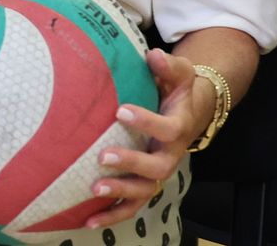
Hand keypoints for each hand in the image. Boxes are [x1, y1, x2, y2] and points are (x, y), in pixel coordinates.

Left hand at [86, 48, 213, 229]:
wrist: (189, 113)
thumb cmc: (177, 92)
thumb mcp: (180, 74)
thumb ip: (168, 66)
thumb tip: (152, 55)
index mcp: (178, 128)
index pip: (168, 130)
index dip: (146, 122)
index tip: (121, 110)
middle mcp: (170, 155)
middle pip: (157, 167)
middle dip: (130, 163)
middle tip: (103, 156)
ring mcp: (158, 173)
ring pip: (144, 191)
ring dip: (120, 193)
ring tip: (94, 191)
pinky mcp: (145, 184)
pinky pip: (132, 205)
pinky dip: (112, 215)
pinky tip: (88, 221)